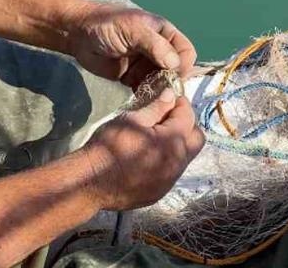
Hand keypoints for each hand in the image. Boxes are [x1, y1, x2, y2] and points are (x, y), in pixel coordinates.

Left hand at [67, 4, 197, 87]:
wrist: (77, 34)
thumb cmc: (107, 24)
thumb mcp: (133, 30)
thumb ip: (154, 45)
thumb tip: (175, 64)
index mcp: (164, 33)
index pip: (185, 51)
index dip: (184, 65)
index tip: (174, 77)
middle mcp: (158, 49)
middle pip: (175, 70)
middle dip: (171, 82)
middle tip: (162, 94)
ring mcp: (145, 64)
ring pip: (162, 82)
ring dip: (159, 92)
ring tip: (151, 100)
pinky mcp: (132, 77)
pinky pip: (146, 89)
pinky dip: (146, 97)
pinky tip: (142, 102)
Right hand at [80, 90, 204, 209]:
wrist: (90, 182)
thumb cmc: (109, 146)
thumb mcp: (131, 120)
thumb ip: (156, 107)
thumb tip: (171, 95)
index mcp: (173, 142)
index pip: (189, 117)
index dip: (180, 104)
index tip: (170, 99)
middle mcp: (178, 164)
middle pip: (196, 139)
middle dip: (187, 125)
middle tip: (166, 118)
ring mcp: (169, 181)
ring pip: (185, 158)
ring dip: (177, 144)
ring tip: (155, 138)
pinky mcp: (160, 193)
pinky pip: (171, 173)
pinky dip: (166, 161)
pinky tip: (146, 157)